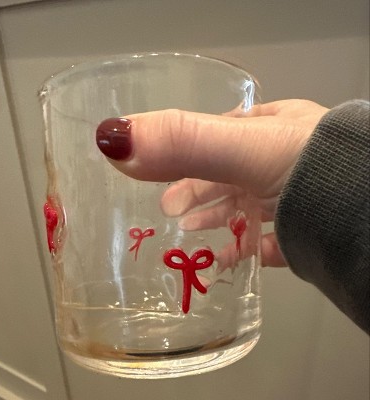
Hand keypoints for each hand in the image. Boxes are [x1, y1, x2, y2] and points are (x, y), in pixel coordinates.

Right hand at [99, 99, 328, 266]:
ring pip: (249, 207)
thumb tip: (111, 137)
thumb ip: (180, 142)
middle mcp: (282, 159)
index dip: (186, 159)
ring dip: (220, 221)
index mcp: (266, 131)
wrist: (362, 213)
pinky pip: (274, 239)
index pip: (217, 140)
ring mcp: (297, 195)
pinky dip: (251, 248)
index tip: (163, 183)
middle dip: (199, 194)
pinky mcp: (308, 230)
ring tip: (194, 237)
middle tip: (173, 215)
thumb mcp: (239, 148)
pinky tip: (232, 258)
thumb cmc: (301, 166)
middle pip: (230, 177)